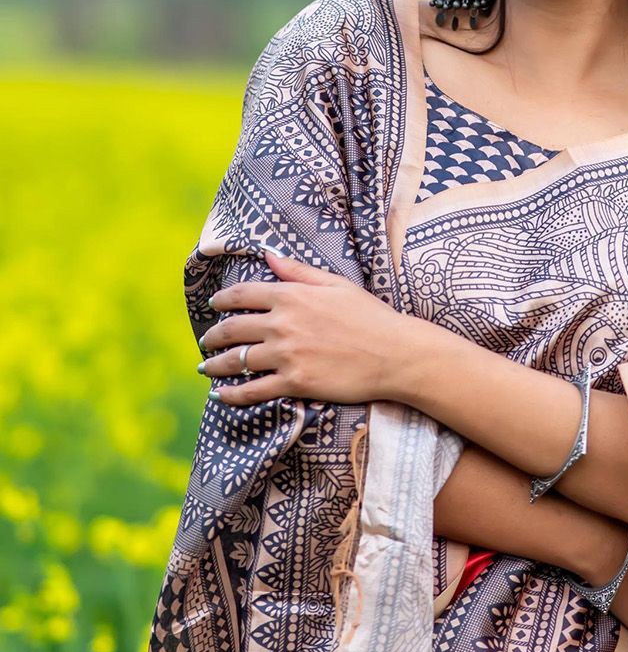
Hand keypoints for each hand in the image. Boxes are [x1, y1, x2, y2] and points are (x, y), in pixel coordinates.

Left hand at [197, 250, 421, 405]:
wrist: (396, 354)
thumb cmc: (372, 317)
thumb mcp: (336, 285)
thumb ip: (298, 272)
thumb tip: (269, 256)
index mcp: (291, 295)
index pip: (241, 295)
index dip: (222, 300)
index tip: (214, 305)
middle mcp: (282, 324)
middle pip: (231, 329)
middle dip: (213, 336)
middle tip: (206, 341)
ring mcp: (286, 355)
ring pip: (236, 361)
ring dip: (215, 365)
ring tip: (206, 367)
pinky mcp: (294, 383)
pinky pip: (252, 390)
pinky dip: (231, 394)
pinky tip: (220, 395)